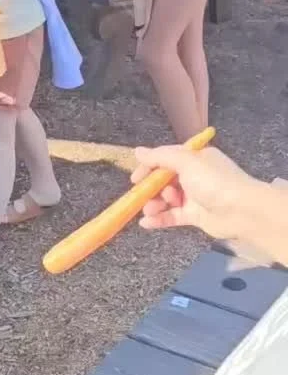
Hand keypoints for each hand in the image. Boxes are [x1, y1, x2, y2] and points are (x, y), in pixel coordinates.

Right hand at [131, 145, 255, 241]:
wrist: (240, 210)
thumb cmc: (213, 181)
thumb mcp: (186, 162)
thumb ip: (160, 157)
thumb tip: (137, 151)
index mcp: (194, 158)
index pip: (166, 158)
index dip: (149, 167)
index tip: (135, 179)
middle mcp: (194, 175)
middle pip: (164, 180)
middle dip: (151, 189)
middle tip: (141, 197)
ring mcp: (194, 196)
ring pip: (167, 200)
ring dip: (154, 205)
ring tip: (149, 210)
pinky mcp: (195, 216)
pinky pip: (172, 217)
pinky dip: (159, 219)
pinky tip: (146, 223)